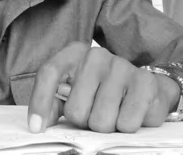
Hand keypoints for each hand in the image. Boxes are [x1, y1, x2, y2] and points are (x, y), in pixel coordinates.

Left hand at [28, 42, 179, 132]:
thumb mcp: (74, 91)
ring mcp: (121, 66)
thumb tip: (40, 124)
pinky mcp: (144, 82)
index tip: (36, 128)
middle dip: (84, 121)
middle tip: (94, 113)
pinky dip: (127, 127)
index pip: (49, 73)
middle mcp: (96, 55)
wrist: (145, 87)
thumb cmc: (102, 91)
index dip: (40, 102)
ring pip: (101, 121)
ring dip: (107, 126)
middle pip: (75, 110)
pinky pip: (126, 123)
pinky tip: (130, 112)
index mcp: (74, 53)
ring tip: (114, 112)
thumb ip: (55, 102)